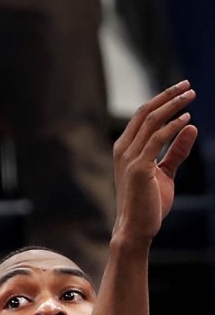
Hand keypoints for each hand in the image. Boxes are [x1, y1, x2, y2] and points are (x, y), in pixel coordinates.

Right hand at [111, 80, 197, 244]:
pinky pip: (157, 140)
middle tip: (187, 85)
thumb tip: (190, 127)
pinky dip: (172, 127)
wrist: (136, 228)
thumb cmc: (148, 203)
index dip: (161, 100)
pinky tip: (186, 120)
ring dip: (172, 106)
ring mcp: (129, 158)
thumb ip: (175, 150)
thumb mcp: (165, 172)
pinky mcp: (139, 168)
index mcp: (125, 149)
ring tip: (190, 96)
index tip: (181, 90)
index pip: (141, 116)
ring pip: (150, 122)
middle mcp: (123, 149)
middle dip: (167, 96)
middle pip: (144, 113)